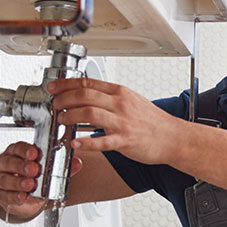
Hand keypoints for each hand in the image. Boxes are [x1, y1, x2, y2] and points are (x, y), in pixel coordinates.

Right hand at [0, 140, 83, 219]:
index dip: (25, 150)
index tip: (34, 153)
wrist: (24, 196)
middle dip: (22, 166)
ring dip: (18, 182)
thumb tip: (77, 162)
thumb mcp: (47, 170)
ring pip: (5, 179)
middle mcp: (4, 164)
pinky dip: (15, 196)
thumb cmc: (33, 177)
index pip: (17, 148)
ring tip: (30, 184)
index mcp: (15, 153)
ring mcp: (0, 180)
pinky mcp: (1, 196)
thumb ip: (61, 166)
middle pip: (9, 162)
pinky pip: (5, 196)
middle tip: (34, 169)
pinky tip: (23, 196)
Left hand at [49, 78, 181, 165]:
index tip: (54, 88)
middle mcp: (120, 104)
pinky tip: (75, 143)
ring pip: (89, 113)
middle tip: (55, 104)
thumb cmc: (153, 122)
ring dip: (70, 116)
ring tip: (61, 120)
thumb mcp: (131, 101)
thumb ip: (110, 98)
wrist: (173, 137)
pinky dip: (86, 142)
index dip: (66, 84)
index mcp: (120, 93)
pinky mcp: (125, 141)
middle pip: (84, 95)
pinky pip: (102, 141)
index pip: (88, 83)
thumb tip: (89, 96)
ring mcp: (122, 122)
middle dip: (64, 98)